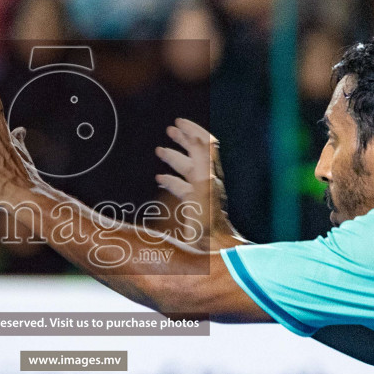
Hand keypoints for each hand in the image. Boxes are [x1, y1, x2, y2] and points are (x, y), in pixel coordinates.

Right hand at [154, 118, 242, 247]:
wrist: (213, 252)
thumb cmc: (208, 223)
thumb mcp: (203, 187)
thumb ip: (200, 161)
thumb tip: (197, 137)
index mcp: (210, 175)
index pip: (205, 145)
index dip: (193, 130)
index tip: (179, 122)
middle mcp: (208, 183)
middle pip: (196, 155)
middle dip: (182, 141)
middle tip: (169, 131)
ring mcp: (201, 196)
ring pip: (187, 171)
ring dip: (174, 159)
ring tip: (160, 151)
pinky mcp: (194, 210)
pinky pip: (181, 189)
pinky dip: (170, 180)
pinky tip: (160, 180)